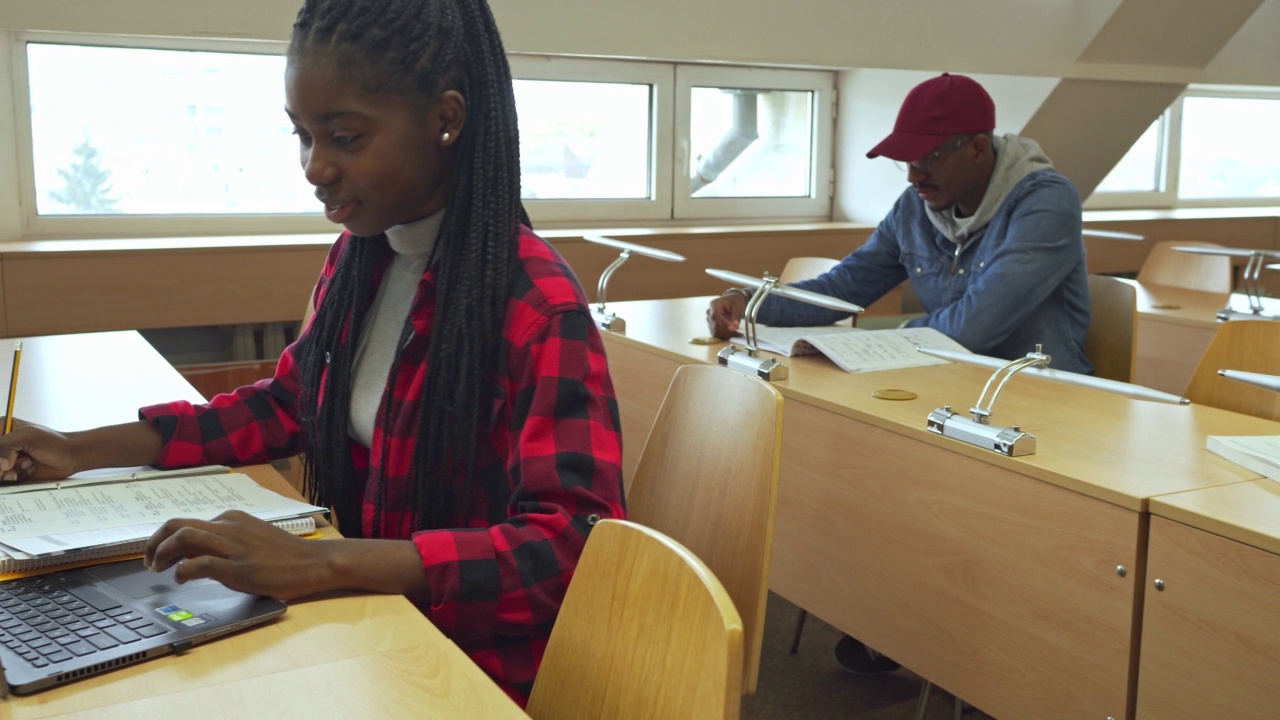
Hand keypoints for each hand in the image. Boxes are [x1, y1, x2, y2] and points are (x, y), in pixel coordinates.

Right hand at [0, 420, 77, 482]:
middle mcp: (2, 446)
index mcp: (1, 429)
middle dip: (2, 465)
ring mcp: (6, 461)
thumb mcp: (28, 437)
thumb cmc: (54, 442)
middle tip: (11, 464)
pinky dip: (15, 478)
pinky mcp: (12, 474)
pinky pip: (4, 481)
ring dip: (9, 472)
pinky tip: (28, 470)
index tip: (6, 461)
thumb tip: (0, 464)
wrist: (72, 457)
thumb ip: (6, 446)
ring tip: (26, 464)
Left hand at [144, 510, 334, 600]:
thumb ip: (226, 541)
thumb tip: (194, 555)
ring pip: (183, 537)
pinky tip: (182, 579)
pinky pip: (199, 563)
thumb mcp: (253, 538)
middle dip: (154, 542)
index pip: (187, 522)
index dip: (165, 540)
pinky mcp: (238, 567)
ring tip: (157, 570)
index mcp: (232, 518)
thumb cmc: (286, 555)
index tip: (160, 555)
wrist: (315, 563)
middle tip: (148, 561)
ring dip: (161, 554)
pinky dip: (183, 571)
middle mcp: (229, 526)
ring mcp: (234, 546)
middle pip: (176, 525)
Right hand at [706, 291, 747, 338]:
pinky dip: (727, 336)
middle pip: (715, 326)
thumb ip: (736, 316)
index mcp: (714, 304)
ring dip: (727, 334)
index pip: (715, 315)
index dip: (723, 323)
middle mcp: (709, 313)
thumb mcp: (738, 306)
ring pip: (716, 332)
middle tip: (738, 330)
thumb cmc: (735, 302)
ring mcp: (710, 321)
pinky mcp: (712, 328)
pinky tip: (735, 333)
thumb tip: (735, 327)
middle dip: (727, 330)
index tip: (732, 327)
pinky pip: (717, 335)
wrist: (732, 303)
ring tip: (738, 332)